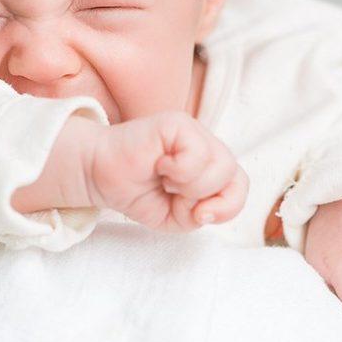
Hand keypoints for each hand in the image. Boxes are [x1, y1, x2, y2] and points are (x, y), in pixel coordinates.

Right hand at [87, 112, 248, 231]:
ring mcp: (193, 131)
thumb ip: (200, 216)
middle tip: (174, 194)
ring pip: (220, 165)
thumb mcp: (175, 219)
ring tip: (165, 179)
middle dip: (204, 197)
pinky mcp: (178, 122)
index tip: (199, 216)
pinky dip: (179, 170)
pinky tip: (159, 165)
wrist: (102, 177)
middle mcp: (206, 145)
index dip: (228, 206)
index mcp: (210, 166)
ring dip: (191, 185)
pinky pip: (197, 153)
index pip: (240, 185)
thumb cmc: (138, 193)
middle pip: (233, 176)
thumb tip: (208, 207)